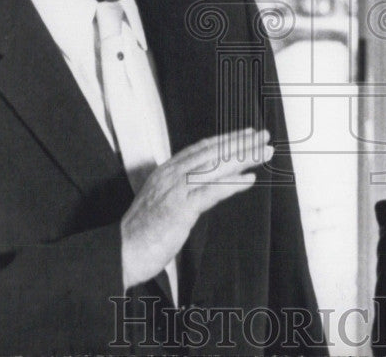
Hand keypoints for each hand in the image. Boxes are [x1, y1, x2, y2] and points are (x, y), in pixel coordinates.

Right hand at [120, 127, 271, 288]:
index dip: (227, 139)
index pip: (202, 147)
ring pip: (215, 167)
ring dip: (243, 158)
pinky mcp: (180, 209)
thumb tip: (202, 182)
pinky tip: (249, 180)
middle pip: (213, 152)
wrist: (120, 252)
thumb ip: (179, 186)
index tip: (247, 134)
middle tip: (264, 137)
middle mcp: (171, 175)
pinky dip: (232, 184)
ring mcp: (175, 191)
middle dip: (241, 143)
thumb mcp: (160, 199)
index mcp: (166, 170)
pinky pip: (212, 192)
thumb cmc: (142, 231)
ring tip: (264, 153)